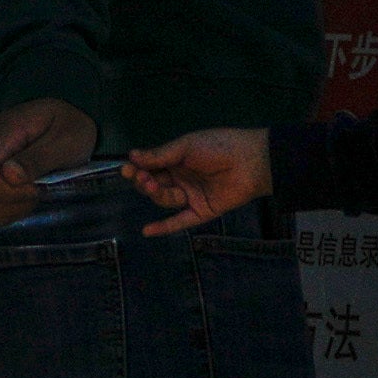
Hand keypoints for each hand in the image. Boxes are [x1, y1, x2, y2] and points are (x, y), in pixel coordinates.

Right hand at [0, 95, 100, 225]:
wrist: (72, 121)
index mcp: (1, 133)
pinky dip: (10, 208)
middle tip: (39, 192)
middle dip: (10, 200)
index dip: (5, 190)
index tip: (35, 189)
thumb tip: (9, 175)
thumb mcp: (66, 140)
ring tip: (36, 194)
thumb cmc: (72, 127)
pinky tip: (30, 197)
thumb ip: (39, 158)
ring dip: (11, 207)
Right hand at [130, 126, 276, 233]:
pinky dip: (165, 227)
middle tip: (141, 176)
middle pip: (155, 185)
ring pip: (166, 200)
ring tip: (150, 184)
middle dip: (144, 181)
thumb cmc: (218, 147)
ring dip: (155, 193)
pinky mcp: (202, 212)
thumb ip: (160, 155)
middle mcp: (182, 179)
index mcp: (177, 160)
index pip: (151, 167)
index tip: (126, 168)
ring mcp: (192, 196)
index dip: (138, 168)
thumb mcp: (186, 146)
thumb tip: (132, 155)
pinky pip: (181, 221)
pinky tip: (147, 231)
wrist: (251, 161)